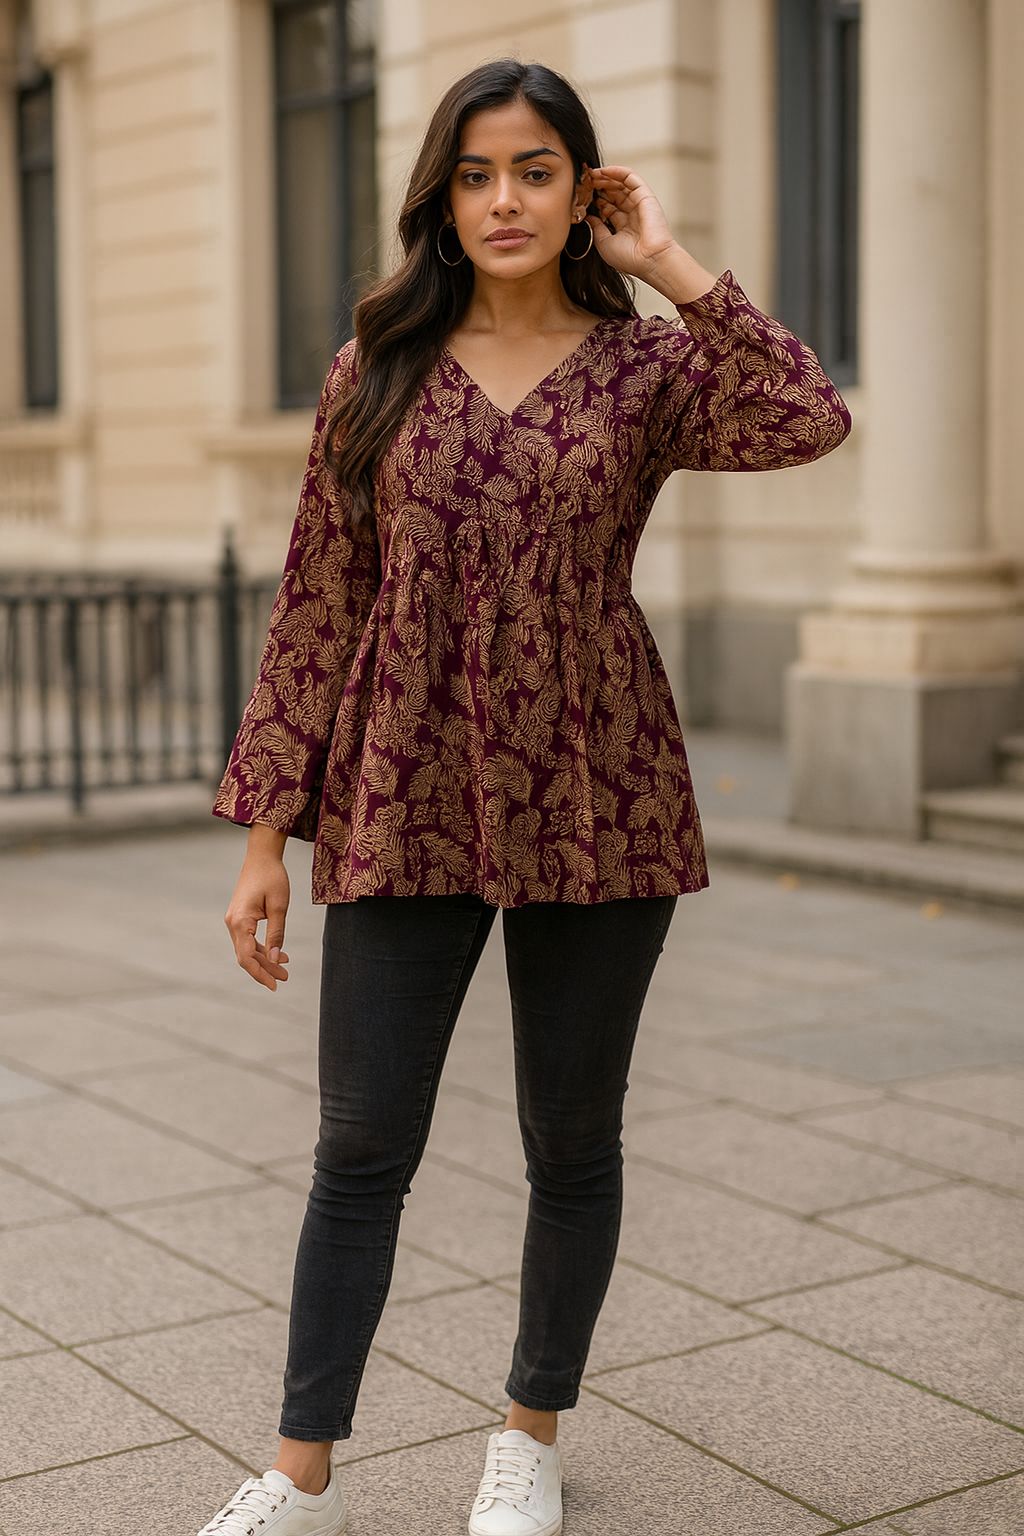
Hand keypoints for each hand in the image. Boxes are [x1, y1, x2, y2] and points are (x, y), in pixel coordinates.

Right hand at [224, 852, 290, 990]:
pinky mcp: (239, 918)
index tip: (275, 985)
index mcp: (240, 922)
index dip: (260, 974)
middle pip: (246, 956)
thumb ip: (276, 934)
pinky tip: (278, 954)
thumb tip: (275, 959)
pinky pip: (248, 939)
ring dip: (264, 960)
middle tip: (285, 978)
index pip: (246, 957)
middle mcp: (232, 923)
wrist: (261, 856)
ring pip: (247, 949)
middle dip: (265, 969)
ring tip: (284, 969)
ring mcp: (234, 921)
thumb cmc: (272, 877)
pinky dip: (261, 949)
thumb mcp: (279, 907)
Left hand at [584, 164, 677, 277]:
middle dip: (598, 186)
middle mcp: (631, 214)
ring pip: (620, 184)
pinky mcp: (645, 196)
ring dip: (605, 177)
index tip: (580, 195)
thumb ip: (596, 228)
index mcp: (622, 226)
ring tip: (591, 174)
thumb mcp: (604, 243)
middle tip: (584, 181)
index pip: (606, 207)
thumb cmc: (629, 258)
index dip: (594, 200)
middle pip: (612, 194)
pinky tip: (603, 170)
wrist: (649, 260)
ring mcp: (638, 204)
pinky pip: (631, 178)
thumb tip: (588, 216)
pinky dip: (618, 172)